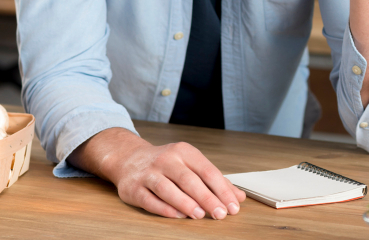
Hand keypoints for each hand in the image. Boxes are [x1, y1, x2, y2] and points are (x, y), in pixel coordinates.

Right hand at [71, 128, 245, 219]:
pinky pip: (150, 199)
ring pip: (168, 188)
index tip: (233, 206)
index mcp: (184, 152)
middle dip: (207, 198)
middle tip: (220, 214)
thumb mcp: (191, 164)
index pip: (207, 170)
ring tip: (200, 215)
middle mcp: (166, 159)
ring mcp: (148, 173)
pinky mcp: (134, 188)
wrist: (129, 158)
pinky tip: (178, 216)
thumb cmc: (167, 164)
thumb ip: (214, 181)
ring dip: (185, 203)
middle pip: (189, 180)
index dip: (222, 189)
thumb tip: (239, 197)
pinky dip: (164, 208)